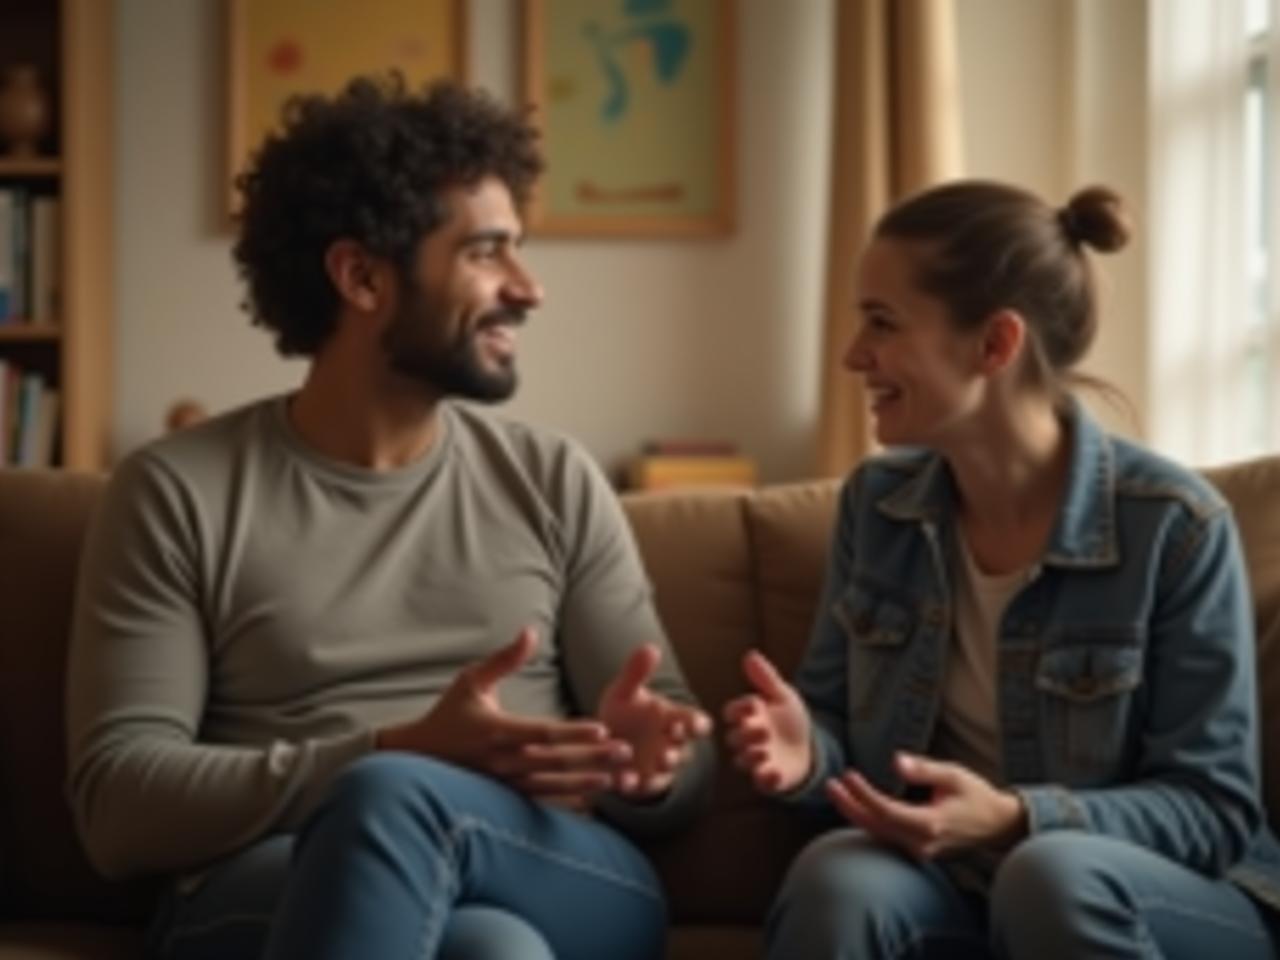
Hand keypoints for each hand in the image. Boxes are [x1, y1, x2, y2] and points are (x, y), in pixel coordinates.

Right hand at [378, 628, 632, 803]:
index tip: (602, 728)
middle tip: (626, 753)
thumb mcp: (471, 680)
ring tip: (616, 781)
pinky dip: (566, 803)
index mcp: (497, 730)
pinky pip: (540, 802)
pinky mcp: (504, 796)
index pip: (542, 732)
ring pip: (551, 786)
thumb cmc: (449, 714)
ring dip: (585, 783)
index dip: (573, 731)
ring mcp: (504, 783)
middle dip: (592, 757)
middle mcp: (502, 760)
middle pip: (555, 760)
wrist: (418, 757)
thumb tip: (530, 631)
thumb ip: (504, 659)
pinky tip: (592, 804)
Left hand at [596, 643, 712, 798]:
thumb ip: (636, 672)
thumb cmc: (624, 712)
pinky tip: (623, 780)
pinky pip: (642, 787)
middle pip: (682, 749)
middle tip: (670, 750)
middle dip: (677, 750)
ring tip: (656, 763)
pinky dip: (634, 784)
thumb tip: (650, 647)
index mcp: (674, 718)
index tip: (693, 724)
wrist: (604, 741)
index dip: (696, 724)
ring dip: (662, 768)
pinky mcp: (641, 783)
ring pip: (666, 770)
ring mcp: (658, 767)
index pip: (694, 721)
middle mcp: (672, 744)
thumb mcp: (625, 691)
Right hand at [722, 650, 812, 793]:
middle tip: (763, 731)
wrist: (809, 748)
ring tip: (765, 752)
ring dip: (751, 757)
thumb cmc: (790, 719)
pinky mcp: (767, 779)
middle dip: (746, 735)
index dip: (740, 709)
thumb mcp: (783, 696)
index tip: (754, 704)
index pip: (732, 713)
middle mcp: (746, 739)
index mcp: (747, 717)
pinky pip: (761, 783)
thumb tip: (750, 654)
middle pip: (734, 739)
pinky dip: (767, 779)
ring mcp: (755, 760)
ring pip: (743, 761)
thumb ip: (766, 678)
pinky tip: (776, 773)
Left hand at [825, 752, 1026, 858]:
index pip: (885, 811)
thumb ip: (924, 769)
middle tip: (829, 784)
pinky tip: (855, 806)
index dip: (863, 794)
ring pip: (878, 834)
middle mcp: (921, 842)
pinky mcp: (918, 851)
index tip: (848, 775)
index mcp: (929, 824)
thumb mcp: (953, 775)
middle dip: (849, 805)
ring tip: (836, 792)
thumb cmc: (976, 795)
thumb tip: (895, 761)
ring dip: (855, 814)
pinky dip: (869, 822)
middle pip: (875, 826)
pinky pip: (886, 838)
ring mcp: (919, 850)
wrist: (997, 826)